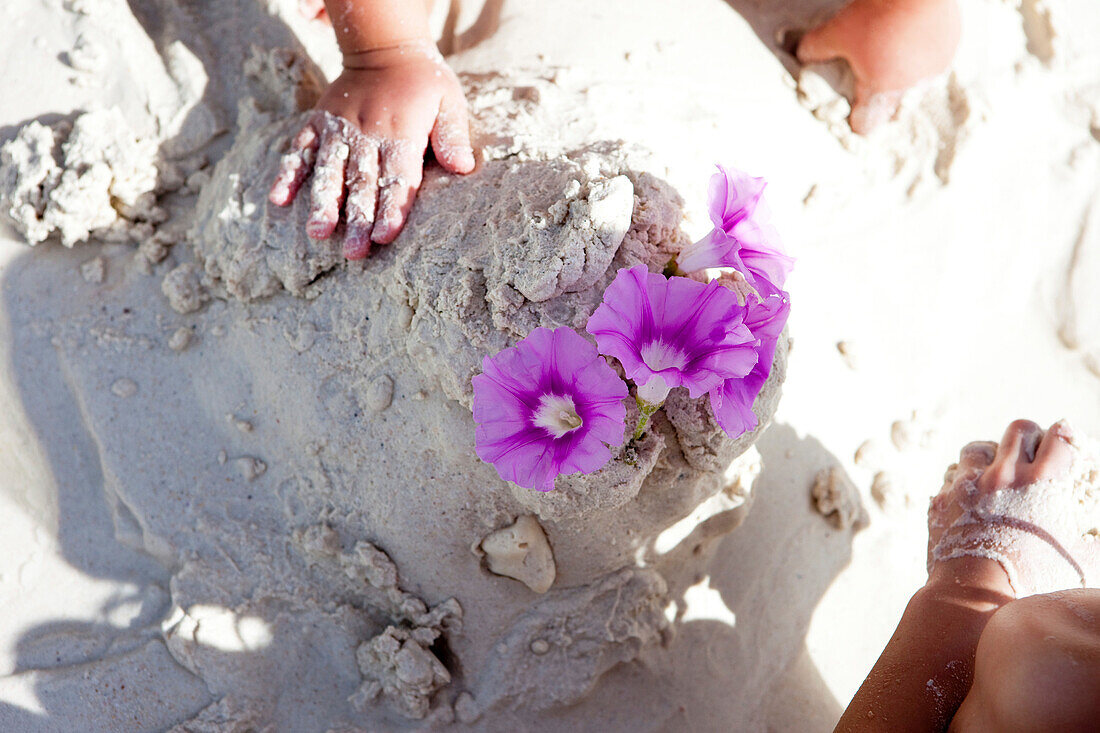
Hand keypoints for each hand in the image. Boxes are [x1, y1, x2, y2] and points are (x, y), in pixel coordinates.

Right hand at [268, 41, 474, 258]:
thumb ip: (452, 136)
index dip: (391, 208)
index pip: (397, 177)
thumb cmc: (423, 83)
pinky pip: (300, 149)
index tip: (384, 236)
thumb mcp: (449, 101)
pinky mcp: (318, 122)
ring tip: (318, 231)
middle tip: (354, 252)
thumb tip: (463, 167)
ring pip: (329, 170)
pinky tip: (278, 200)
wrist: (383, 47)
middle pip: (362, 183)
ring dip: (323, 202)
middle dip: (357, 218)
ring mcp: (338, 128)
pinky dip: (288, 173)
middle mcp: (366, 133)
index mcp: (400, 133)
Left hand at [797, 0, 960, 133]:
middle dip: (883, 105)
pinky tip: (914, 44)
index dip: (858, 121)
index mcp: (880, 89)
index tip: (853, 117)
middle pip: (895, 110)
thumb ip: (816, 48)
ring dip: (907, 82)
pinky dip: (924, 58)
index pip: (867, 123)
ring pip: (918, 88)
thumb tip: (801, 54)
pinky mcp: (951, 47)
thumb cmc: (876, 12)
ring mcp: (934, 68)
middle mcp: (910, 86)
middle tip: (873, 91)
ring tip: (895, 66)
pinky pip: (935, 62)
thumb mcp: (837, 31)